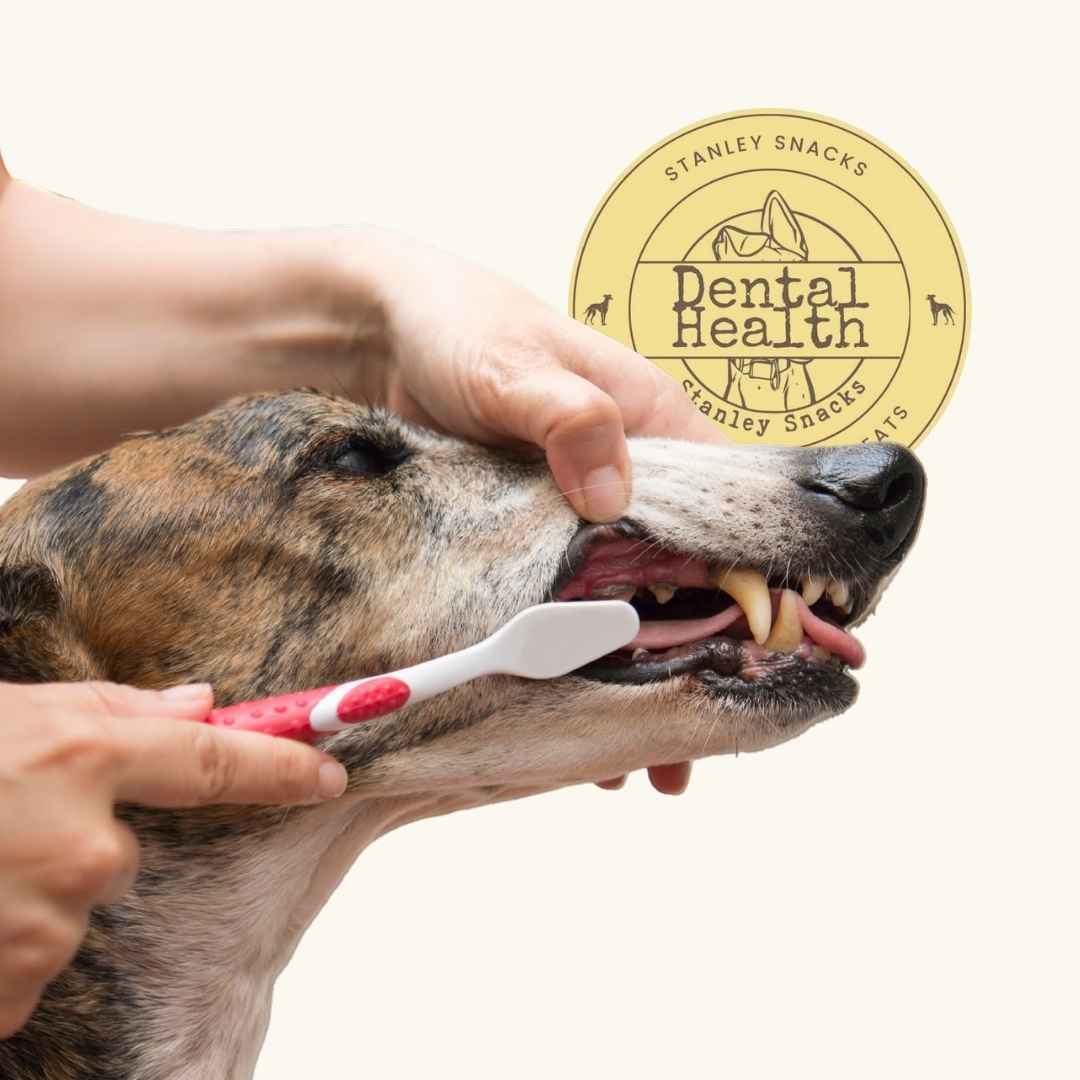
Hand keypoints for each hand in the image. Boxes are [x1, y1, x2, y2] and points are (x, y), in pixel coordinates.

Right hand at [0, 680, 346, 1036]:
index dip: (278, 764)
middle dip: (75, 840)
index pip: (214, 759)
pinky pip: (28, 967)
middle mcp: (82, 845)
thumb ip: (109, 710)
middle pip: (122, 852)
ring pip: (71, 909)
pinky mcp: (12, 988)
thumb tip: (200, 703)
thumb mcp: (3, 713)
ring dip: (25, 895)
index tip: (326, 772)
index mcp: (82, 756)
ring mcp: (46, 926)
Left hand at [347, 235, 720, 796]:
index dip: (762, 575)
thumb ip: (567, 417)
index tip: (772, 645)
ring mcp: (585, 505)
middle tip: (705, 735)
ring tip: (655, 758)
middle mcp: (630, 467)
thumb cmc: (461, 327)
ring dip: (649, 667)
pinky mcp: (539, 531)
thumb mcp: (512, 366)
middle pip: (694, 570)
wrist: (381, 334)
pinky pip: (580, 601)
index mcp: (650, 420)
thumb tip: (613, 490)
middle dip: (707, 649)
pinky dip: (590, 651)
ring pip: (640, 597)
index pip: (736, 503)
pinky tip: (583, 709)